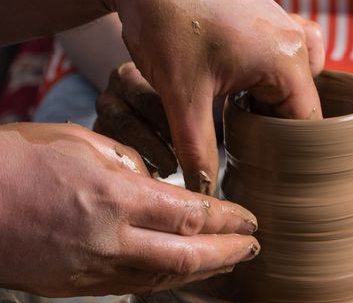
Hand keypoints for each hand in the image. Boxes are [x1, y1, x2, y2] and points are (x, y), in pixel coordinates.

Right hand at [0, 123, 258, 296]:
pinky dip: (166, 279)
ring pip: (163, 278)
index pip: (190, 215)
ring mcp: (92, 268)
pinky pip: (133, 286)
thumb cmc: (19, 160)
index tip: (249, 219)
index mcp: (115, 197)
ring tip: (228, 261)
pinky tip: (182, 271)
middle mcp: (109, 239)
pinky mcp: (76, 285)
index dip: (227, 220)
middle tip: (253, 246)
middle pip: (187, 256)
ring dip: (202, 270)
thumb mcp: (82, 142)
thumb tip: (155, 182)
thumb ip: (129, 163)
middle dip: (227, 252)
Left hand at [107, 0, 324, 192]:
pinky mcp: (269, 16)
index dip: (289, 153)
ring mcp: (285, 23)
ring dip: (277, 101)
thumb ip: (196, 147)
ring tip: (245, 115)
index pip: (306, 124)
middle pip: (304, 102)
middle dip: (279, 128)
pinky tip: (254, 80)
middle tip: (248, 148)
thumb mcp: (181, 94)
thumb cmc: (166, 22)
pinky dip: (280, 72)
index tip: (268, 170)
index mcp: (286, 60)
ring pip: (298, 79)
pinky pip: (292, 52)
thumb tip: (205, 190)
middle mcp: (295, 40)